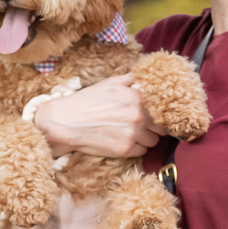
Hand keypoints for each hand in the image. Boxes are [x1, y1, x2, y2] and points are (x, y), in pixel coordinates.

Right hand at [34, 74, 161, 159]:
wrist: (66, 122)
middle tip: (142, 126)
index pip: (161, 108)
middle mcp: (138, 115)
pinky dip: (135, 148)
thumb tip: (146, 76)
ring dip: (145, 139)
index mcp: (137, 97)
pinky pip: (142, 152)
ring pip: (153, 141)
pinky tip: (123, 141)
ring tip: (131, 134)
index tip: (154, 115)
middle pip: (161, 127)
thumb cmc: (87, 101)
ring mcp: (132, 134)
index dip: (158, 112)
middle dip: (153, 127)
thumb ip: (132, 79)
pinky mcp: (125, 150)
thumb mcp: (110, 83)